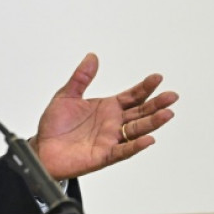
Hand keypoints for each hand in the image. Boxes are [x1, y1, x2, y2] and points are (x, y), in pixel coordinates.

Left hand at [31, 53, 178, 180]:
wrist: (42, 148)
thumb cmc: (55, 125)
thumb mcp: (66, 95)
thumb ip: (81, 77)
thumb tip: (92, 57)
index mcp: (107, 108)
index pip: (132, 96)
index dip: (145, 88)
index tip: (157, 78)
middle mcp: (113, 123)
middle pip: (141, 112)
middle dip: (156, 104)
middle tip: (171, 96)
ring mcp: (111, 139)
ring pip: (136, 130)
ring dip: (153, 123)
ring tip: (167, 113)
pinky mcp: (105, 155)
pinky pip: (123, 151)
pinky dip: (136, 146)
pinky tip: (148, 139)